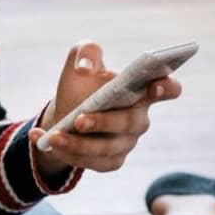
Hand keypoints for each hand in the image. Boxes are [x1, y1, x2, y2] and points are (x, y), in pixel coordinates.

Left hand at [27, 41, 181, 173]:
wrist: (64, 112)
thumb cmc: (82, 83)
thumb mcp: (81, 58)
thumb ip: (86, 51)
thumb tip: (85, 68)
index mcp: (140, 90)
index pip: (169, 88)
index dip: (167, 87)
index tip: (153, 85)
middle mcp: (138, 118)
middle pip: (132, 123)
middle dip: (104, 122)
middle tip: (78, 119)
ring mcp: (126, 142)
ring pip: (107, 148)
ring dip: (78, 143)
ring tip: (53, 136)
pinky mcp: (111, 161)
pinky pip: (92, 162)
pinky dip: (67, 153)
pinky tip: (45, 142)